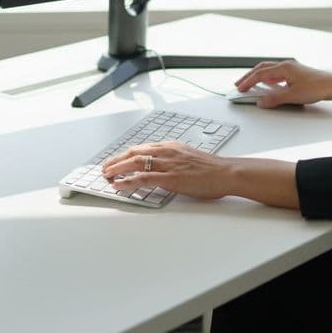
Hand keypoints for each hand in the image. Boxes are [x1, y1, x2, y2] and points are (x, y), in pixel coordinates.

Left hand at [101, 141, 235, 199]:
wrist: (226, 172)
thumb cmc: (212, 169)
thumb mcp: (189, 159)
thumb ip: (174, 161)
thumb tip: (163, 168)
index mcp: (171, 147)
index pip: (142, 148)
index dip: (126, 154)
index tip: (117, 159)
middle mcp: (167, 152)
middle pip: (134, 153)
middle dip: (117, 160)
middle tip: (105, 167)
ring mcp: (168, 164)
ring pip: (135, 163)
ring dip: (118, 169)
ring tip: (107, 175)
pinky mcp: (170, 178)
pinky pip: (144, 178)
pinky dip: (128, 181)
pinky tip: (119, 185)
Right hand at [234, 60, 331, 107]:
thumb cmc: (317, 87)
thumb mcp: (293, 96)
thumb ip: (275, 99)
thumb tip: (261, 102)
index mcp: (284, 68)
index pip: (260, 74)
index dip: (248, 82)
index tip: (240, 88)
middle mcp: (286, 65)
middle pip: (262, 69)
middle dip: (249, 76)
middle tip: (239, 84)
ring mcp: (290, 68)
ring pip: (268, 70)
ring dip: (257, 76)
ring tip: (249, 84)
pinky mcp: (295, 73)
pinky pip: (276, 73)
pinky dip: (267, 78)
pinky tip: (267, 84)